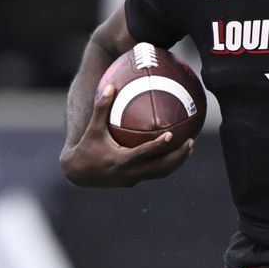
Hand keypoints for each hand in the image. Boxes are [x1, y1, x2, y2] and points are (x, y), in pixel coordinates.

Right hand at [59, 84, 194, 187]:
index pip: (144, 153)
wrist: (77, 173)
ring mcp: (132, 180)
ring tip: (189, 148)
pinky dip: (166, 165)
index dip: (158, 145)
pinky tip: (174, 152)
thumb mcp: (93, 128)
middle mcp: (129, 173)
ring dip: (177, 163)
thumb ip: (102, 107)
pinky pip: (154, 174)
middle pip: (160, 168)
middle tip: (191, 142)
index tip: (171, 134)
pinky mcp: (133, 182)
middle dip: (178, 156)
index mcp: (121, 161)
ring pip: (161, 173)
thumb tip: (110, 85)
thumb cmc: (86, 147)